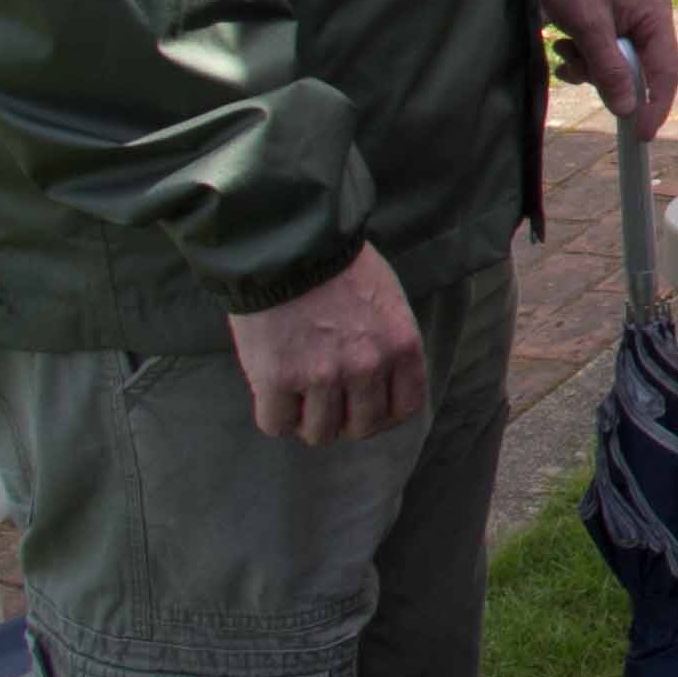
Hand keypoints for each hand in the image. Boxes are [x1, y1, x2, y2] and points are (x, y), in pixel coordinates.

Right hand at [229, 247, 425, 443]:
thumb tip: (379, 382)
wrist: (286, 243)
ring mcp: (323, 375)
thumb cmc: (337, 265)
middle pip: (361, 428)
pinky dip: (275, 415)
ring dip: (307, 421)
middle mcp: (368, 365)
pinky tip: (273, 394)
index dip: (381, 415)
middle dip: (343, 421)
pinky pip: (276, 424)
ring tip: (296, 397)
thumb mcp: (386, 299)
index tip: (363, 407)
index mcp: (401, 345)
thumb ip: (388, 342)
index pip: (404, 408)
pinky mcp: (278, 378)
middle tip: (325, 403)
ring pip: (319, 433)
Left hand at [546, 0, 677, 138]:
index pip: (665, 72)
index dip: (655, 106)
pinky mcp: (610, 25)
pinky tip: (564, 44)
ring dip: (588, 66)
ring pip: (616, 68)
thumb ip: (610, 69)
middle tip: (576, 68)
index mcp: (655, 15)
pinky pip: (603, 57)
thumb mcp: (588, 26)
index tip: (641, 134)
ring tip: (564, 46)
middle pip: (638, 72)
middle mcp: (649, 20)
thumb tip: (627, 109)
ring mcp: (630, 22)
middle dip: (604, 78)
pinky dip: (582, 58)